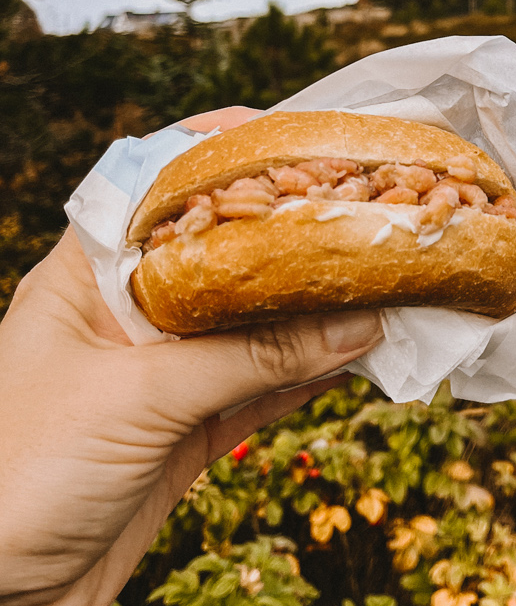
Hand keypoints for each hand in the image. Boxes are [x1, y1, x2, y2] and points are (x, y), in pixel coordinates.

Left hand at [0, 108, 384, 605]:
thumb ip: (251, 359)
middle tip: (365, 209)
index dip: (218, 155)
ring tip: (388, 279)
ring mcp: (161, 377)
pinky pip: (264, 390)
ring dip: (317, 310)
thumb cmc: (25, 473)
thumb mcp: (138, 398)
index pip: (155, 189)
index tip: (289, 132)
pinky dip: (314, 373)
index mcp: (84, 279)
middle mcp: (125, 318)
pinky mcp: (187, 435)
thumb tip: (360, 323)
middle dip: (290, 237)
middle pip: (222, 258)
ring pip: (255, 328)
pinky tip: (365, 351)